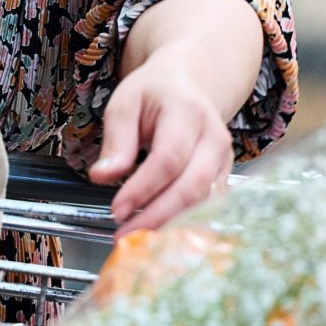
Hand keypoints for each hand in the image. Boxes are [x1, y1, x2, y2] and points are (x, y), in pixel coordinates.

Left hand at [90, 50, 235, 231]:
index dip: (142, 188)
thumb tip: (102, 177)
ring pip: (203, 202)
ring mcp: (224, 159)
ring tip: (138, 238)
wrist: (190, 86)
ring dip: (170, 225)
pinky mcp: (224, 177)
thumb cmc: (154, 94)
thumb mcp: (125, 103)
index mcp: (188, 113)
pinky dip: (184, 225)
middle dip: (157, 215)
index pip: (168, 159)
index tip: (116, 210)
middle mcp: (214, 138)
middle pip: (192, 186)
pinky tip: (159, 235)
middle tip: (124, 234)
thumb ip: (116, 141)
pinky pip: (208, 207)